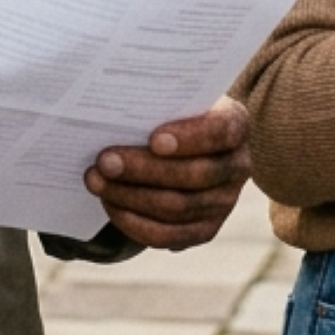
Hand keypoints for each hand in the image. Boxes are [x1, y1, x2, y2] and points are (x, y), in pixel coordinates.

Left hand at [82, 96, 250, 250]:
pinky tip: (111, 205)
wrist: (188, 143)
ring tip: (97, 181)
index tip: (153, 139)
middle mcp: (238, 166)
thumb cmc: (174, 113)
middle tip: (104, 161)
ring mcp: (224, 202)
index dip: (189, 138)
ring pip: (178, 208)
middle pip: (194, 175)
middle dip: (143, 170)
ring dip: (131, 196)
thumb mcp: (176, 98)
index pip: (221, 132)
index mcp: (236, 125)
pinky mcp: (206, 229)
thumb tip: (114, 111)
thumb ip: (157, 101)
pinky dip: (135, 223)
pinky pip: (169, 236)